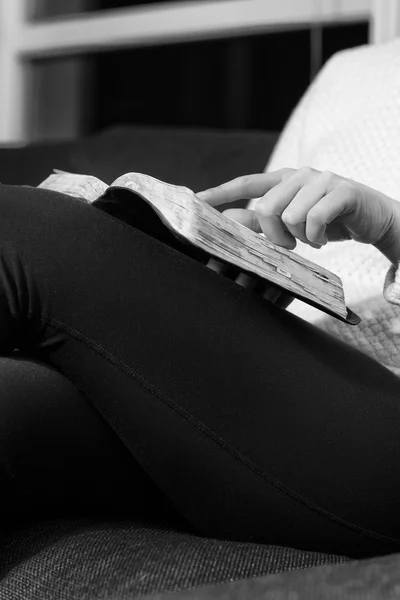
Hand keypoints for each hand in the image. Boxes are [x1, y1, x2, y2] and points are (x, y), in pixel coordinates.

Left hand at [197, 167, 399, 263]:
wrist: (372, 219)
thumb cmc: (328, 221)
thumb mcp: (291, 222)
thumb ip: (262, 222)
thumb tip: (228, 222)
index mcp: (284, 180)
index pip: (246, 184)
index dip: (220, 193)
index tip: (196, 201)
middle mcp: (299, 176)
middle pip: (266, 208)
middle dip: (274, 236)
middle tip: (290, 244)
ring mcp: (321, 180)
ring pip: (290, 216)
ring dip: (300, 238)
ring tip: (311, 239)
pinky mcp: (342, 191)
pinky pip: (315, 220)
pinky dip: (316, 237)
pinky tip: (322, 239)